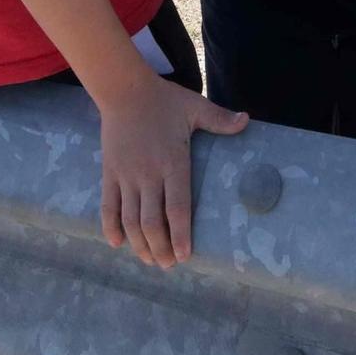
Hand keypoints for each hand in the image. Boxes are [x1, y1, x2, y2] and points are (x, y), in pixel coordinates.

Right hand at [97, 76, 247, 266]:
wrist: (123, 89)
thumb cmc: (163, 100)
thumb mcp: (195, 107)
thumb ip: (220, 119)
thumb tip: (247, 121)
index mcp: (172, 162)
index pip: (177, 207)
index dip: (181, 235)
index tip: (186, 256)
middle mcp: (148, 174)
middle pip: (152, 222)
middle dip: (160, 248)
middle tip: (169, 265)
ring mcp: (126, 176)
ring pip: (130, 220)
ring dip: (139, 244)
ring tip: (150, 260)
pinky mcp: (109, 173)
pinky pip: (108, 206)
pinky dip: (110, 227)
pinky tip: (117, 243)